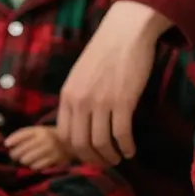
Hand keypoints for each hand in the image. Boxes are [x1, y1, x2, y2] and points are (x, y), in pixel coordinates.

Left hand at [6, 126, 71, 170]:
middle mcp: (45, 139)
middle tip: (14, 155)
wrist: (71, 143)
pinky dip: (33, 166)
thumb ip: (24, 136)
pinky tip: (34, 163)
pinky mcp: (55, 160)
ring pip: (28, 159)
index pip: (22, 134)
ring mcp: (50, 149)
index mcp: (39, 130)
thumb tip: (7, 144)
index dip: (12, 140)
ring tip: (25, 159)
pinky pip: (37, 166)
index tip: (6, 144)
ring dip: (24, 160)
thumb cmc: (49, 137)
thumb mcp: (38, 131)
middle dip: (15, 153)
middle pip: (22, 149)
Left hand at [56, 0, 170, 166]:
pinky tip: (131, 150)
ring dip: (111, 156)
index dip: (75, 151)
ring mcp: (100, 101)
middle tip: (106, 162)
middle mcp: (80, 100)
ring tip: (119, 157)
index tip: (88, 155)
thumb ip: (77, 99)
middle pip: (80, 144)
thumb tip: (80, 125)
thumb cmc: (104, 54)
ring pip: (101, 143)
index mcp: (67, 95)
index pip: (63, 135)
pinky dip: (126, 147)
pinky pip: (122, 134)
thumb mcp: (80, 76)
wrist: (124, 34)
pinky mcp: (122, 101)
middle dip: (93, 159)